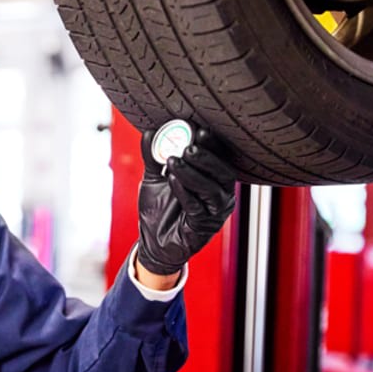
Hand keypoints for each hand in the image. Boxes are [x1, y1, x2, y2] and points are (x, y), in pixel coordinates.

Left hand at [136, 127, 235, 274]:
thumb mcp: (153, 178)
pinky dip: (184, 191)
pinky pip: (196, 206)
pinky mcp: (204, 226)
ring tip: (174, 160)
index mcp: (212, 179)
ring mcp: (214, 211)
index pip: (219, 158)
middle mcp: (220, 194)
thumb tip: (149, 132)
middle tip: (188, 145)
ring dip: (192, 172)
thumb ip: (152, 156)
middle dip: (206, 157)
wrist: (152, 242)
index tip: (200, 129)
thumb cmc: (159, 210)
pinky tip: (171, 179)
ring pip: (211, 188)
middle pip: (223, 172)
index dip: (212, 144)